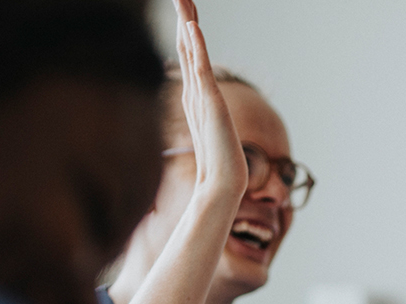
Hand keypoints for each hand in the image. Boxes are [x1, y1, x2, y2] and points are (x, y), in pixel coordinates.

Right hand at [174, 0, 246, 201]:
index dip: (185, 32)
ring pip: (189, 51)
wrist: (223, 184)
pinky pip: (200, 67)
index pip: (187, 57)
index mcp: (195, 97)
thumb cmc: (222, 163)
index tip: (185, 11)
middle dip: (183, 19)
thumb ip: (211, 123)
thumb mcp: (216, 134)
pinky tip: (192, 27)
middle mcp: (193, 92)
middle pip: (184, 46)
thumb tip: (212, 121)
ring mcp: (198, 96)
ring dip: (186, 23)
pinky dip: (196, 46)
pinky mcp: (209, 102)